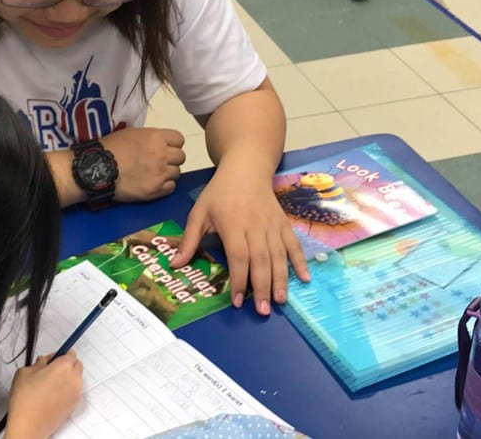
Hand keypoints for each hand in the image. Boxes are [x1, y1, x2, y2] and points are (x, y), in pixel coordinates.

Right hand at [5, 353, 83, 438]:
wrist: (28, 426)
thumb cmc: (26, 402)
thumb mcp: (25, 372)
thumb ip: (39, 362)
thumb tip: (45, 361)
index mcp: (63, 367)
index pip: (70, 353)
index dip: (60, 354)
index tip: (53, 358)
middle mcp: (73, 379)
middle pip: (76, 365)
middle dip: (66, 365)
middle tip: (50, 370)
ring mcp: (76, 393)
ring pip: (76, 378)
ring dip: (67, 378)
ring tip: (49, 385)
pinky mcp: (74, 405)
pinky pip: (74, 391)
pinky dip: (67, 390)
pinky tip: (52, 395)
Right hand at [99, 127, 185, 201]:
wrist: (97, 169)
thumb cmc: (110, 148)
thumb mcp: (131, 133)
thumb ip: (150, 137)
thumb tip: (159, 142)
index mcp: (156, 137)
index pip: (179, 139)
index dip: (172, 144)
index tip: (165, 147)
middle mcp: (162, 155)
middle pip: (181, 156)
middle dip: (172, 158)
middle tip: (159, 161)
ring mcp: (160, 174)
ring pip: (177, 172)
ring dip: (168, 172)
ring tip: (154, 173)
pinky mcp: (155, 190)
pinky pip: (171, 187)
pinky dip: (165, 186)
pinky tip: (153, 182)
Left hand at [172, 166, 308, 315]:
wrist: (246, 168)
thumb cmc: (220, 192)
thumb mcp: (199, 212)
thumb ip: (189, 240)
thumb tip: (175, 264)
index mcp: (233, 224)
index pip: (238, 257)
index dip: (238, 280)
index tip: (236, 301)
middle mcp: (256, 226)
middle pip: (261, 261)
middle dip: (261, 287)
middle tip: (262, 311)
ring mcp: (273, 225)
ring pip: (278, 256)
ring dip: (280, 280)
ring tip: (279, 301)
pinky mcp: (284, 223)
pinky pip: (293, 244)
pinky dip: (300, 261)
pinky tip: (304, 278)